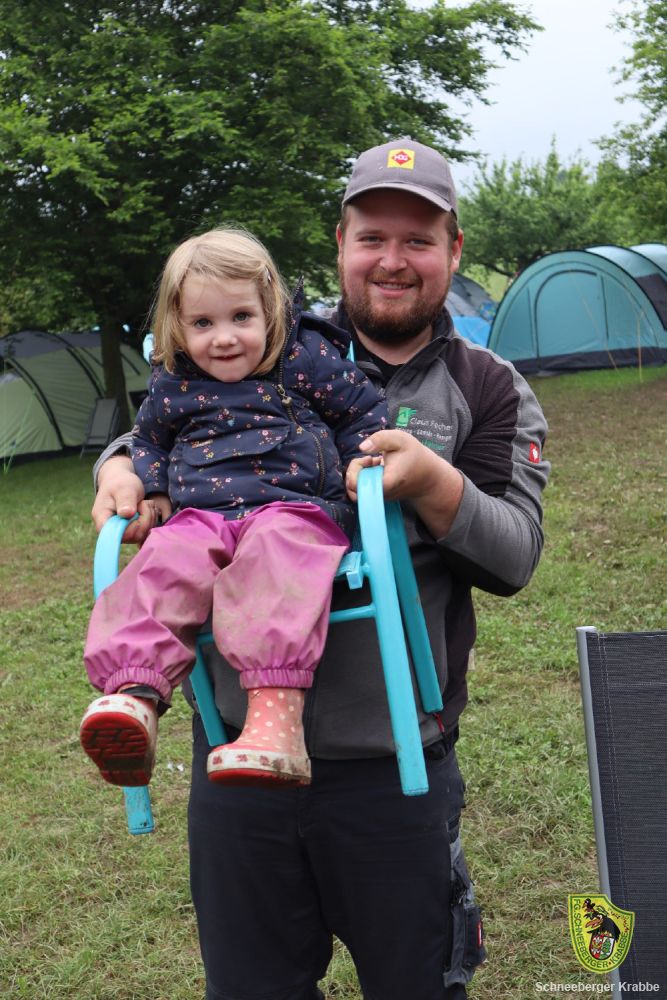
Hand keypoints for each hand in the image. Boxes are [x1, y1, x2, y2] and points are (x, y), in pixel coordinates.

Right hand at [91, 454, 163, 544]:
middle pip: (133, 536)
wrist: (121, 482)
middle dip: (144, 519)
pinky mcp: (131, 532)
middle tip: (143, 503)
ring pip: (142, 535)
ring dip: (149, 518)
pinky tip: (147, 509)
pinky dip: (151, 520)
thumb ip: (125, 500)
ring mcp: (121, 533)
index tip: (136, 512)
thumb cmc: (120, 483)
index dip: (131, 528)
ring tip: (145, 503)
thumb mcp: (124, 488)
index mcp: (103, 521)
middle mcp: (110, 531)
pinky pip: (145, 533)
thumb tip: (126, 514)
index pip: (116, 536)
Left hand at [346, 429, 463, 536]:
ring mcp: (379, 499)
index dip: (355, 471)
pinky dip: (363, 478)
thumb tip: (361, 447)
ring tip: (372, 463)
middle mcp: (382, 495)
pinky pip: (362, 490)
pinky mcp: (378, 498)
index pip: (359, 487)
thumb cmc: (414, 456)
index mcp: (388, 482)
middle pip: (354, 489)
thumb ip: (380, 439)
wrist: (427, 476)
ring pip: (356, 491)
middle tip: (369, 459)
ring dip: (358, 474)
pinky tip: (374, 468)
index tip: (368, 458)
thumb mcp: (400, 439)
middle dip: (355, 470)